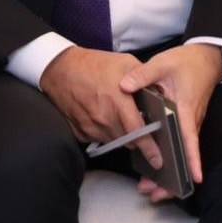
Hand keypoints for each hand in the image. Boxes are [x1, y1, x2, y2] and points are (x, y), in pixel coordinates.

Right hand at [39, 47, 161, 169]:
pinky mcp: (81, 132)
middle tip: (139, 125)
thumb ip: (144, 79)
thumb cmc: (93, 65)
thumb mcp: (125, 63)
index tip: (158, 160)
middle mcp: (104, 118)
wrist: (61, 69)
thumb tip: (160, 94)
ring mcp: (91, 127)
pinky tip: (104, 116)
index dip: (150, 148)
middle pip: (128, 140)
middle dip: (137, 137)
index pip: (138, 132)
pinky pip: (100, 138)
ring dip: (121, 134)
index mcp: (118, 101)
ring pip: (115, 141)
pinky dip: (106, 132)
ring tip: (119, 116)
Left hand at [119, 44, 221, 200]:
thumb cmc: (186, 63)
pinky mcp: (186, 123)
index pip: (190, 138)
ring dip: (170, 173)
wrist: (206, 58)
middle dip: (173, 177)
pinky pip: (181, 146)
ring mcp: (190, 124)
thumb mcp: (162, 64)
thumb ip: (142, 75)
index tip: (194, 179)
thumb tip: (123, 86)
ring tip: (150, 188)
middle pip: (186, 156)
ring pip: (183, 154)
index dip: (192, 159)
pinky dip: (171, 160)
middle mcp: (191, 121)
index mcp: (185, 109)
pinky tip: (155, 168)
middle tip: (154, 193)